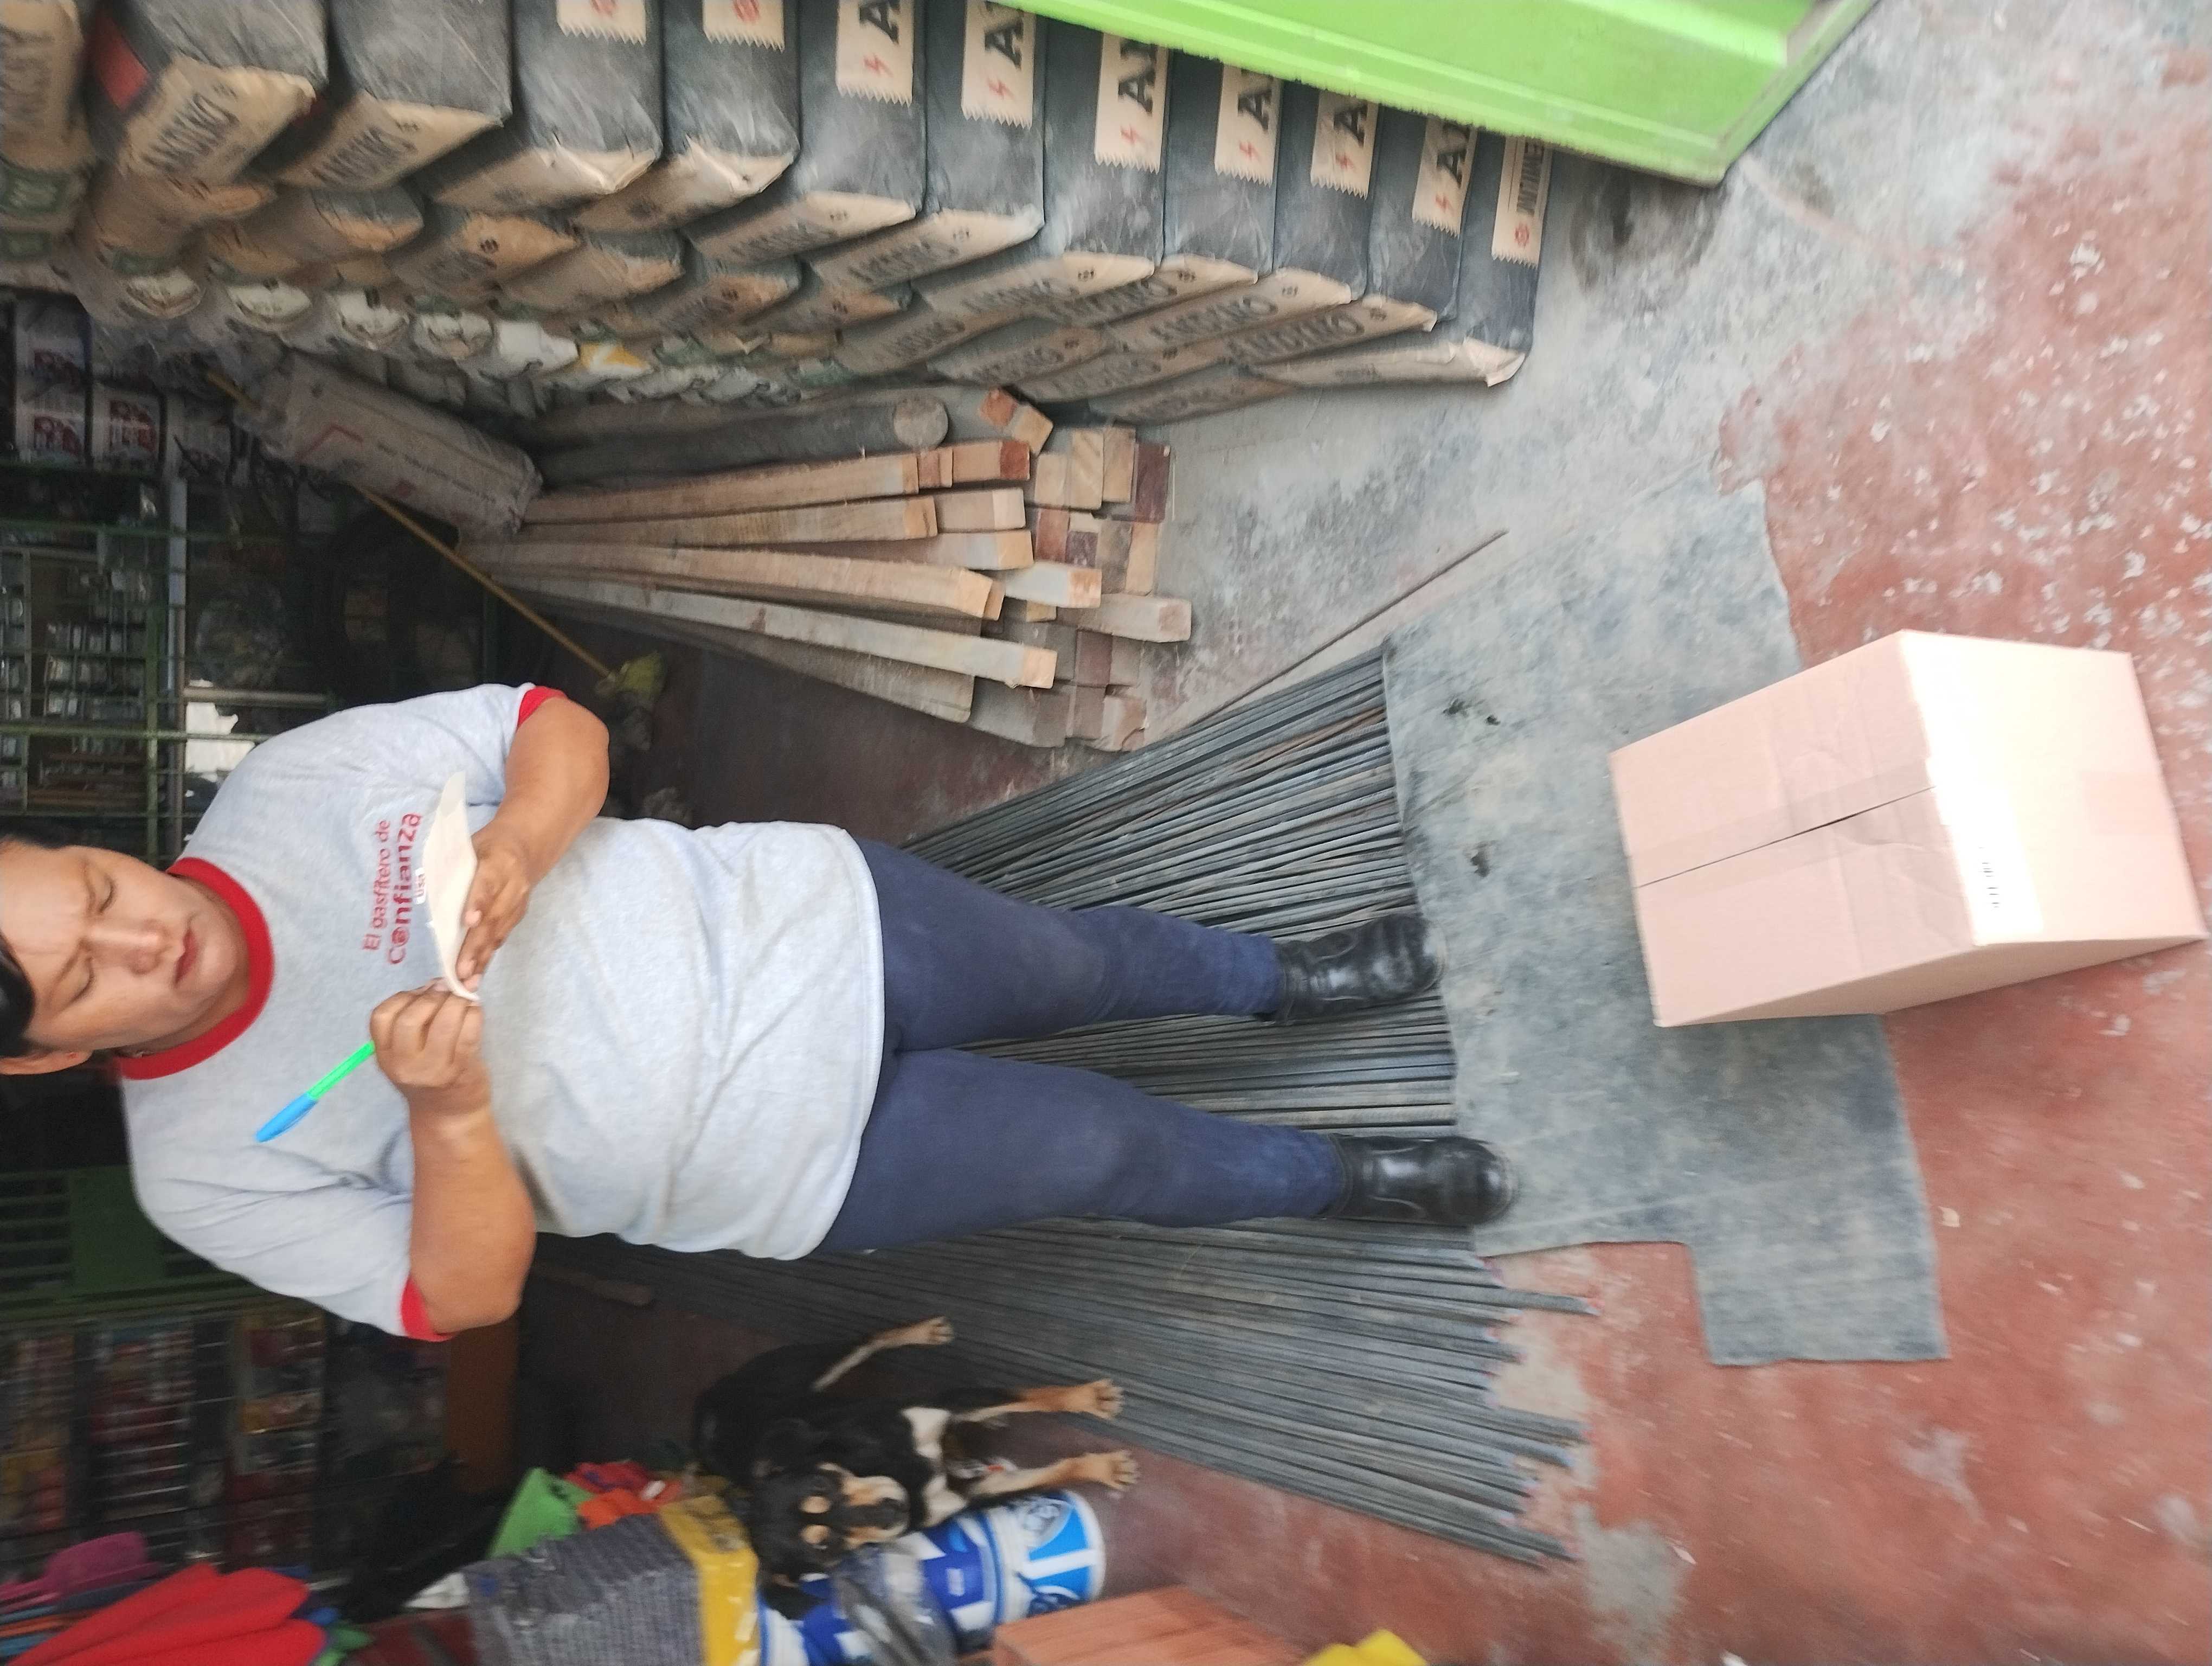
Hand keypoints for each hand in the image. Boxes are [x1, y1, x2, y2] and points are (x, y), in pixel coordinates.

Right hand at [371, 983, 488, 1116]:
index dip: (404, 996)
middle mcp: (404, 1065)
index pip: (382, 1016)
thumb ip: (413, 1020)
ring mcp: (433, 1069)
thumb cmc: (429, 1074)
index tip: (422, 992)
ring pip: (444, 1022)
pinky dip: (474, 1014)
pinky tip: (474, 1011)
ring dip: (457, 1002)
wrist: (449, 1115)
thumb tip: (437, 984)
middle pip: (411, 1018)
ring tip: (463, 1000)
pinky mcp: (461, 1070)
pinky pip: (469, 1032)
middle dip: (431, 997)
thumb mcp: (407, 1053)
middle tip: (446, 992)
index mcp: (385, 1056)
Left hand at [458, 825, 533, 987]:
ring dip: (483, 958)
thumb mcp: (471, 846)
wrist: (526, 846)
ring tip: (468, 981)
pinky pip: (502, 937)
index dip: (478, 903)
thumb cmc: (488, 846)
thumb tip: (428, 893)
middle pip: (493, 917)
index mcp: (498, 862)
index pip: (487, 885)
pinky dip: (488, 957)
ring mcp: (518, 903)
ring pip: (499, 932)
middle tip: (461, 971)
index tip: (468, 922)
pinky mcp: (518, 916)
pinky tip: (477, 974)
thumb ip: (455, 868)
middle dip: (476, 946)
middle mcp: (513, 886)